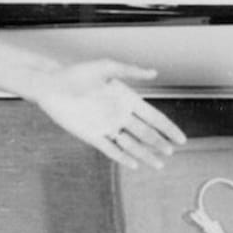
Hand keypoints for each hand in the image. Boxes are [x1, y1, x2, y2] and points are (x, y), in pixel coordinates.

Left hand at [31, 60, 184, 169]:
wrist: (51, 85)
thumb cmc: (77, 73)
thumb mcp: (106, 68)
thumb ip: (130, 71)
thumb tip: (154, 73)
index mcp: (127, 100)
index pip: (154, 117)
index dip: (168, 128)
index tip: (181, 139)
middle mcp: (119, 115)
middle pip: (145, 133)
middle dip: (159, 143)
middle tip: (171, 152)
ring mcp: (106, 127)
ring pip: (131, 144)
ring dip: (146, 154)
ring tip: (159, 164)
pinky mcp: (91, 136)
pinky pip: (110, 150)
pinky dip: (123, 157)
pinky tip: (135, 164)